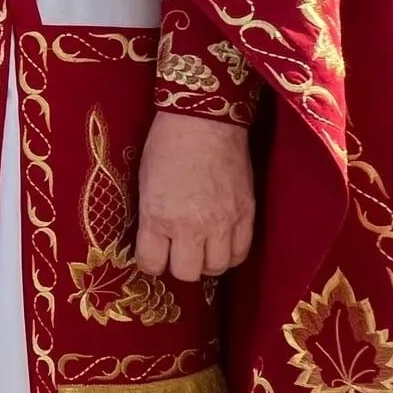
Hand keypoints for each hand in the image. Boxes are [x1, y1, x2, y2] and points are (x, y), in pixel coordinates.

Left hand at [134, 111, 255, 282]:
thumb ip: (150, 218)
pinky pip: (241, 252)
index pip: (152, 264)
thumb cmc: (166, 146)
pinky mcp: (246, 214)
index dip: (149, 262)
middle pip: (186, 272)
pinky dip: (229, 253)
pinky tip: (221, 243)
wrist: (205, 120)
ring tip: (200, 248)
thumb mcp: (145, 184)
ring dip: (206, 262)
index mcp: (158, 216)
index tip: (152, 255)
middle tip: (176, 251)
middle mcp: (191, 226)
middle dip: (178, 265)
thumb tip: (153, 243)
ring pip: (217, 268)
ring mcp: (223, 222)